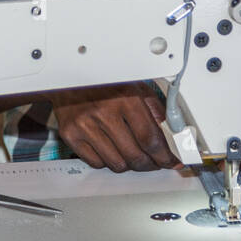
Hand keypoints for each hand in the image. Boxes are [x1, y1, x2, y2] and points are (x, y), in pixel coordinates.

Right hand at [51, 83, 180, 172]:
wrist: (68, 75)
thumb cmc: (104, 81)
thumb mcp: (136, 86)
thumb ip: (155, 110)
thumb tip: (172, 135)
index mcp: (125, 98)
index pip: (150, 138)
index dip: (164, 156)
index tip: (171, 161)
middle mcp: (104, 112)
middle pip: (135, 156)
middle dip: (150, 165)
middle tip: (155, 163)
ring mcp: (85, 125)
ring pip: (116, 164)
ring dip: (129, 164)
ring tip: (132, 154)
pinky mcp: (70, 135)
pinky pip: (96, 163)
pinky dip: (107, 161)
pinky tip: (111, 150)